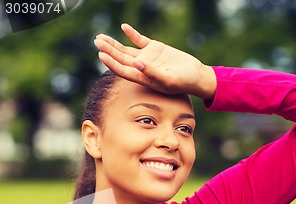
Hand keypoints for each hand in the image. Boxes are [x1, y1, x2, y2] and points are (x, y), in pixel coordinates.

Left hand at [94, 23, 215, 99]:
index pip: (123, 70)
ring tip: (100, 37)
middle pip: (121, 59)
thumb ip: (152, 73)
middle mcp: (141, 68)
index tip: (101, 54)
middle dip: (108, 50)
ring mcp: (147, 58)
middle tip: (97, 41)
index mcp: (142, 78)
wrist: (196, 75)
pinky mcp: (154, 48)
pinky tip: (123, 27)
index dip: (111, 63)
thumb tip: (136, 64)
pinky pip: (139, 40)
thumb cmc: (184, 82)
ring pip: (126, 50)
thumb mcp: (168, 79)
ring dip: (114, 43)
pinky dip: (132, 34)